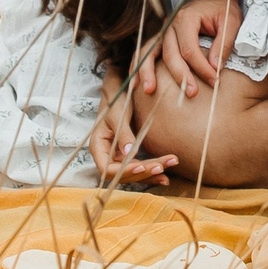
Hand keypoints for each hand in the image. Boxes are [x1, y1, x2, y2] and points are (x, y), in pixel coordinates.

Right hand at [91, 68, 174, 185]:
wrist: (120, 93)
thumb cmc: (115, 101)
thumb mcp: (117, 115)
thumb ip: (123, 134)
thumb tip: (130, 153)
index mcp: (98, 148)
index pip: (107, 170)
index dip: (123, 171)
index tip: (141, 167)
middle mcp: (107, 156)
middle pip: (123, 174)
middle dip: (143, 172)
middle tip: (161, 166)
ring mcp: (118, 158)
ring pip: (133, 173)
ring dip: (151, 174)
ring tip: (169, 166)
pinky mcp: (129, 156)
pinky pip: (140, 168)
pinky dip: (151, 172)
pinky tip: (165, 175)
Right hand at [149, 0, 241, 100]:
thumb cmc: (222, 8)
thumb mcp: (231, 22)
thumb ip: (224, 44)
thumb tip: (214, 68)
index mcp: (186, 17)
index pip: (189, 48)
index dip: (201, 67)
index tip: (214, 80)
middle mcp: (170, 24)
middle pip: (170, 54)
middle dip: (180, 76)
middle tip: (191, 93)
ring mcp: (163, 31)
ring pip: (150, 52)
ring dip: (147, 72)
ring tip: (148, 90)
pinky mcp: (162, 38)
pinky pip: (146, 52)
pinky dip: (139, 66)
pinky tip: (136, 83)